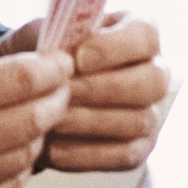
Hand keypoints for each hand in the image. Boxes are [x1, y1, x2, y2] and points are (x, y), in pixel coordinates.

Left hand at [0, 11, 169, 171]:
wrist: (32, 92)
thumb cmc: (45, 54)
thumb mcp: (47, 31)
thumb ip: (58, 34)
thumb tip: (65, 53)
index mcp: (139, 32)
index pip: (146, 36)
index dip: (115, 47)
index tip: (78, 57)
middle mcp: (155, 71)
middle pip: (153, 82)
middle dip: (103, 88)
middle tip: (63, 92)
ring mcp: (151, 112)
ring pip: (138, 120)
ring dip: (90, 121)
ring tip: (52, 120)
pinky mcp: (139, 147)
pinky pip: (124, 155)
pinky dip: (86, 153)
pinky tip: (54, 148)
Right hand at [0, 49, 73, 187]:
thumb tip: (41, 68)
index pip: (21, 80)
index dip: (51, 69)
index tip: (61, 63)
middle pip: (33, 118)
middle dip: (55, 98)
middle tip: (58, 88)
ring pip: (27, 154)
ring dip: (36, 134)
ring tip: (27, 118)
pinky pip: (12, 186)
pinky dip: (16, 166)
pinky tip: (3, 151)